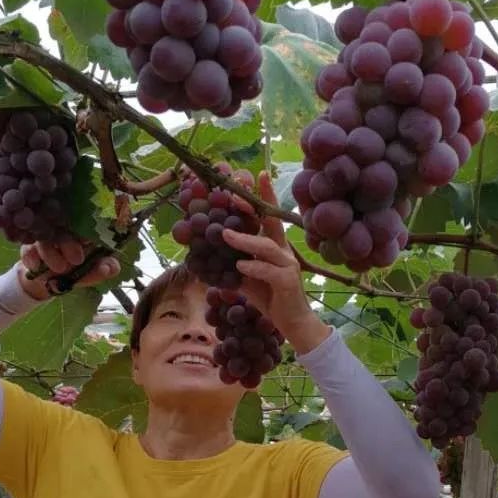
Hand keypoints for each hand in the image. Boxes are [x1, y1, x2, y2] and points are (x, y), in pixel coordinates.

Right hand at [16, 236, 121, 300]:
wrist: (47, 282)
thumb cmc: (74, 271)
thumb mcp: (90, 273)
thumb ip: (103, 269)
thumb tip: (112, 267)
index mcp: (80, 230)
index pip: (83, 222)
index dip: (86, 230)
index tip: (88, 242)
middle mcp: (61, 229)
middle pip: (61, 226)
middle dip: (68, 242)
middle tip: (76, 260)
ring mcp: (44, 235)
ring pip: (44, 236)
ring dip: (50, 251)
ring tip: (60, 268)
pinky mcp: (27, 245)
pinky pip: (27, 247)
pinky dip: (31, 256)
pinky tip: (36, 266)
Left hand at [222, 172, 330, 354]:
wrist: (292, 323)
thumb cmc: (269, 297)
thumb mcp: (246, 278)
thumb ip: (232, 265)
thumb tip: (205, 256)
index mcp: (275, 246)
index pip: (269, 216)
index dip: (263, 196)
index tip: (255, 174)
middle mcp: (284, 250)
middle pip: (271, 222)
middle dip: (255, 206)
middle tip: (234, 195)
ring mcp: (288, 265)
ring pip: (267, 246)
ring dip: (244, 240)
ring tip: (225, 236)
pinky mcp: (288, 282)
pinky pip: (270, 271)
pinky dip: (254, 267)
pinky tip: (240, 265)